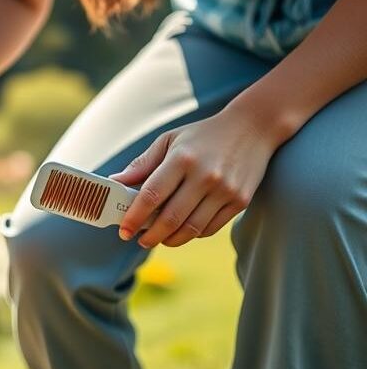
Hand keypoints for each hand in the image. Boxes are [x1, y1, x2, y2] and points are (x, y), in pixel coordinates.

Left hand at [110, 104, 280, 247]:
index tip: (124, 231)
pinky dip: (191, 234)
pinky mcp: (240, 201)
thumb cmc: (203, 135)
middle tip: (139, 240)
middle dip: (150, 235)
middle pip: (170, 218)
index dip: (134, 217)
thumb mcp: (169, 141)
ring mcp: (225, 190)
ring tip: (158, 238)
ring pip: (191, 229)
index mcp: (182, 159)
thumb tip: (114, 182)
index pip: (152, 196)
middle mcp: (205, 176)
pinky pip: (210, 228)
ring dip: (170, 239)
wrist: (254, 128)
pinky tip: (181, 230)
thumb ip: (142, 165)